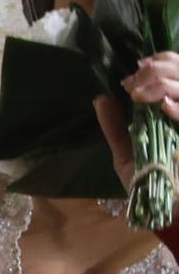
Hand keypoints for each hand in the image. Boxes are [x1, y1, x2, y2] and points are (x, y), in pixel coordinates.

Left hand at [97, 52, 178, 189]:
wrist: (168, 209)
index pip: (175, 73)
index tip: (136, 69)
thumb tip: (101, 98)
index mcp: (172, 112)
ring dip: (165, 85)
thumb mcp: (128, 152)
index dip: (161, 64)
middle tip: (137, 78)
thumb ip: (116, 126)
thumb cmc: (149, 180)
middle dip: (160, 73)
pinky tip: (165, 107)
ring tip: (144, 92)